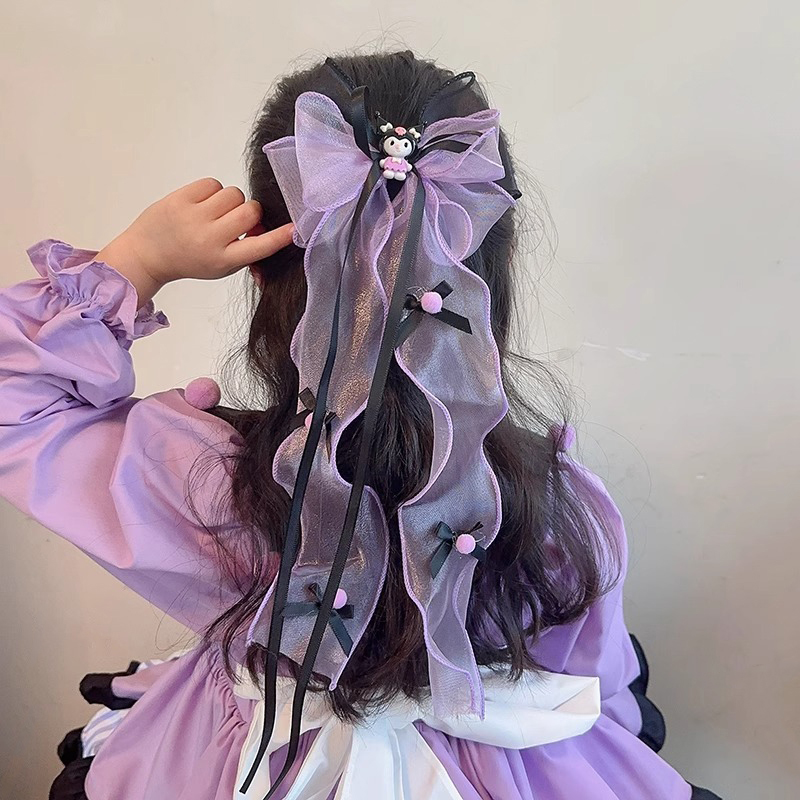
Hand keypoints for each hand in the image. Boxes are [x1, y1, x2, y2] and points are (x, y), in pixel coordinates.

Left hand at [96, 178, 293, 307]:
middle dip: (250, 212)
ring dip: (230, 200)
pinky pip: (213, 183)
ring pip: (234, 194)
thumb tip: (273, 235)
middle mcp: (211, 240)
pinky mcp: (180, 199)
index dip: (279, 237)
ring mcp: (194, 218)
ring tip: (215, 211)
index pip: (259, 247)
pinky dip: (212, 191)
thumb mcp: (221, 267)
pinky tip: (202, 203)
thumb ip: (246, 252)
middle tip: (237, 220)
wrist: (148, 254)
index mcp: (224, 260)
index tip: (295, 229)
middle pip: (251, 211)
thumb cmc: (191, 261)